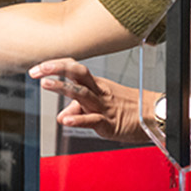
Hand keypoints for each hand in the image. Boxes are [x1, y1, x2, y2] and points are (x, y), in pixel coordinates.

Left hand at [29, 58, 150, 143]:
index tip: (36, 69)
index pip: (74, 68)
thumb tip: (61, 115)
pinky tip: (66, 120)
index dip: (55, 66)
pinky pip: (93, 120)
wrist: (154, 117)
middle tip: (37, 70)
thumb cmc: (128, 109)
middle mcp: (99, 91)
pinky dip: (78, 119)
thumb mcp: (100, 106)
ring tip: (46, 84)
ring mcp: (104, 106)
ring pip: (82, 93)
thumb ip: (78, 109)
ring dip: (62, 87)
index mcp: (96, 84)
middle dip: (56, 69)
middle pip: (77, 73)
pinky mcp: (109, 123)